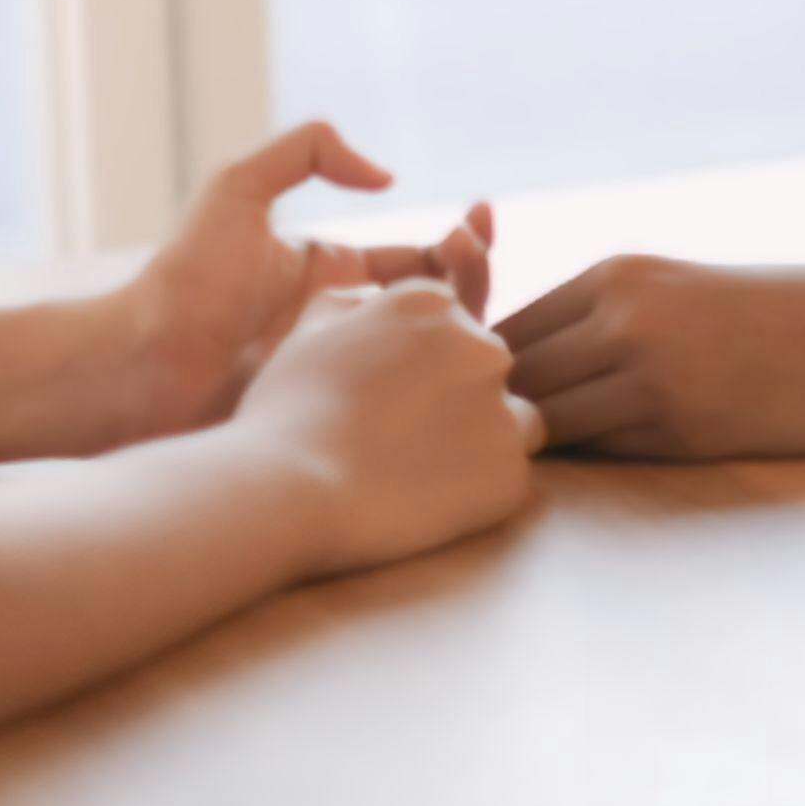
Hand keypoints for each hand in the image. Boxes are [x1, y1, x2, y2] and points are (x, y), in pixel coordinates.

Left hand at [107, 121, 493, 442]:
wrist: (146, 367)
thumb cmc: (187, 278)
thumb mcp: (238, 188)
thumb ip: (305, 152)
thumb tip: (386, 179)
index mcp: (326, 270)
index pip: (413, 258)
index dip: (456, 242)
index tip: (479, 221)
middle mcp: (344, 321)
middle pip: (435, 307)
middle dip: (473, 278)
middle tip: (480, 252)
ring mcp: (346, 372)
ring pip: (428, 356)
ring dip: (464, 328)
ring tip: (474, 300)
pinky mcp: (341, 418)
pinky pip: (403, 405)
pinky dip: (439, 387)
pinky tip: (460, 367)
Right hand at [232, 281, 540, 575]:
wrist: (289, 488)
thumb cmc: (289, 410)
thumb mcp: (309, 329)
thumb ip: (352, 303)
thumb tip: (369, 303)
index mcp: (432, 303)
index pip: (450, 326)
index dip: (420, 364)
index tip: (389, 396)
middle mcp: (480, 345)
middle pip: (485, 368)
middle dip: (456, 397)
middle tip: (401, 438)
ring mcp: (502, 409)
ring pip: (515, 420)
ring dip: (483, 439)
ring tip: (422, 470)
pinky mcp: (511, 472)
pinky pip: (511, 477)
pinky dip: (481, 491)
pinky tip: (429, 502)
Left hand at [498, 258, 804, 460]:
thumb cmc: (776, 315)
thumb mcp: (676, 290)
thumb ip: (603, 319)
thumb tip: (523, 368)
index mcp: (614, 274)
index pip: (505, 328)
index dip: (493, 371)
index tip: (508, 401)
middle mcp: (620, 316)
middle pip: (510, 375)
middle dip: (500, 410)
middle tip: (510, 444)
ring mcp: (648, 372)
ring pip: (544, 419)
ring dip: (539, 442)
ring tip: (554, 461)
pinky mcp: (682, 427)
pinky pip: (603, 449)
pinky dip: (592, 460)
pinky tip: (606, 466)